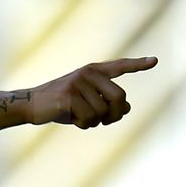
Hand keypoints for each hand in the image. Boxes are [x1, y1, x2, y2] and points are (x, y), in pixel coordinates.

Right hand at [30, 56, 157, 127]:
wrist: (31, 105)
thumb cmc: (61, 105)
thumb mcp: (86, 103)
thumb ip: (107, 103)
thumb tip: (127, 108)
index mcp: (93, 71)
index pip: (119, 67)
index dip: (137, 65)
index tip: (154, 61)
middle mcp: (87, 73)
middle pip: (119, 98)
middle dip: (116, 115)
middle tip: (106, 122)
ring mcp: (77, 83)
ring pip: (103, 112)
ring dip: (95, 122)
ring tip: (80, 118)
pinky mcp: (68, 96)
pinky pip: (89, 118)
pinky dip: (83, 125)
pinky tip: (72, 120)